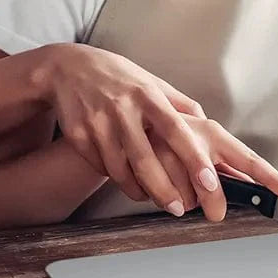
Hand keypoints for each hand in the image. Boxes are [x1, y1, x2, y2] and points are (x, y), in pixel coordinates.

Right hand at [40, 45, 277, 218]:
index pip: (176, 130)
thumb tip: (207, 122)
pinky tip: (126, 180)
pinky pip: (101, 168)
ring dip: (138, 190)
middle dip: (164, 190)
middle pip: (145, 159)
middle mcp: (123, 109)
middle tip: (179, 210)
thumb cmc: (119, 77)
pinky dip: (116, 179)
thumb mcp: (151, 81)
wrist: (67, 68)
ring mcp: (98, 123)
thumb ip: (178, 104)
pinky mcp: (78, 136)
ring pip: (120, 170)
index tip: (209, 182)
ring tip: (152, 198)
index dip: (193, 157)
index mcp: (148, 95)